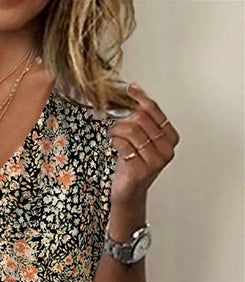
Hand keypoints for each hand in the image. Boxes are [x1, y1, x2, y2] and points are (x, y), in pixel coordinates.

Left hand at [108, 83, 179, 206]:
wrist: (128, 192)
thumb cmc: (133, 164)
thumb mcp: (141, 139)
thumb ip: (142, 119)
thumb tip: (134, 91)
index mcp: (170, 138)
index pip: (155, 111)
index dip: (141, 98)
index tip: (130, 89)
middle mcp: (166, 150)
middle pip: (142, 120)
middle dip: (124, 117)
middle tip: (114, 121)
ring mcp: (155, 161)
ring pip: (132, 131)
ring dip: (117, 129)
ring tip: (112, 133)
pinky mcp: (140, 170)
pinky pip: (124, 145)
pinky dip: (115, 140)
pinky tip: (113, 141)